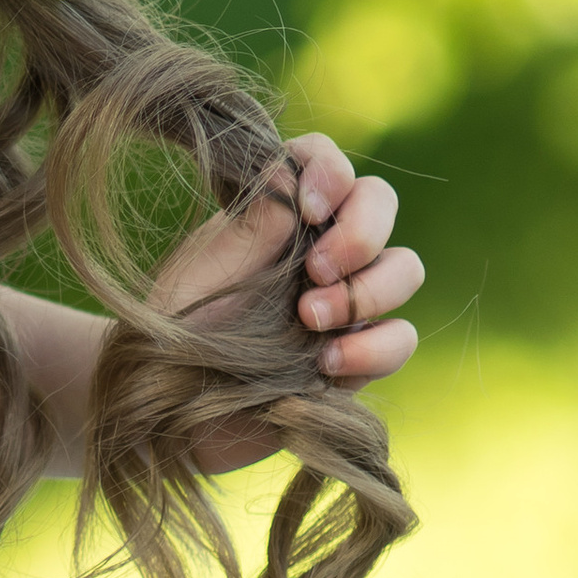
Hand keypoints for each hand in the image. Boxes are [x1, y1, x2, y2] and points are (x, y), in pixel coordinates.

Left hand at [155, 132, 423, 472]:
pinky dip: (375, 348)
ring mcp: (346, 299)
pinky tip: (326, 364)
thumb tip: (288, 176)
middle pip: (379, 203)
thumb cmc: (173, 340)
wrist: (172, 418)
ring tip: (310, 319)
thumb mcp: (200, 278)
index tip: (306, 208)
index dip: (329, 171)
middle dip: (359, 233)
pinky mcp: (361, 354)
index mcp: (275, 214)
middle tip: (315, 271)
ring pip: (404, 268)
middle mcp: (318, 247)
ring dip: (367, 290)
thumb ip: (251, 230)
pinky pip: (401, 337)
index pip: (322, 159)